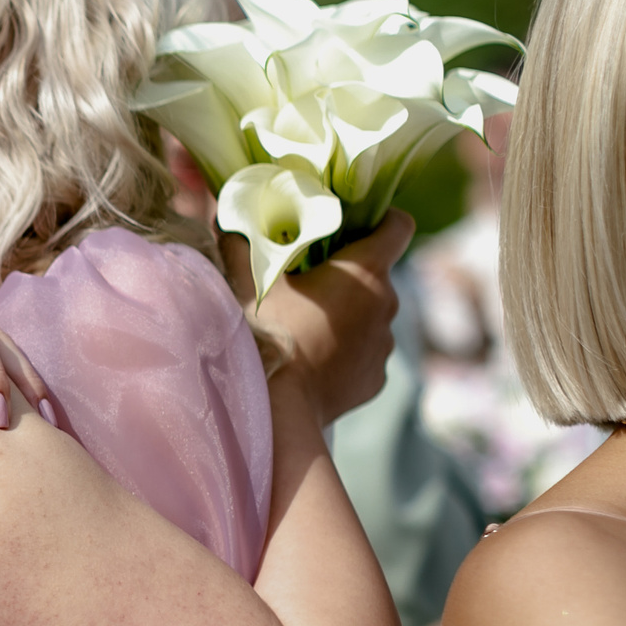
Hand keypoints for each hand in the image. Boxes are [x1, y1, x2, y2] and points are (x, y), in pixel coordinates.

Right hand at [250, 210, 412, 423]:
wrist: (278, 407)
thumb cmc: (266, 335)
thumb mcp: (247, 282)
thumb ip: (241, 246)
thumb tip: (226, 221)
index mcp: (365, 271)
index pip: (399, 225)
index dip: (383, 217)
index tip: (361, 221)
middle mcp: (387, 304)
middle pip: (379, 275)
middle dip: (350, 274)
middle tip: (312, 281)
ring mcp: (385, 344)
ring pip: (372, 317)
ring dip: (349, 316)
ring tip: (309, 327)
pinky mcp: (377, 378)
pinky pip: (366, 354)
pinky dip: (347, 352)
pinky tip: (315, 360)